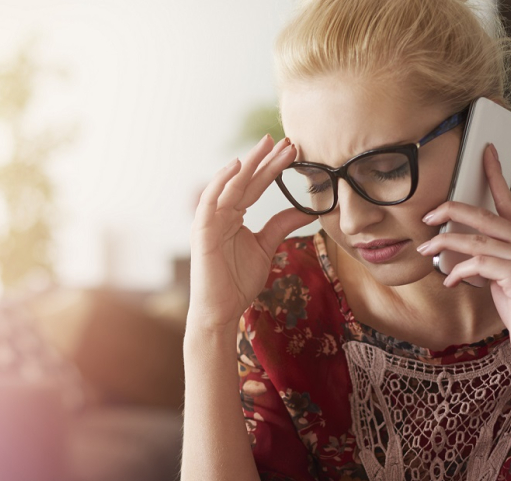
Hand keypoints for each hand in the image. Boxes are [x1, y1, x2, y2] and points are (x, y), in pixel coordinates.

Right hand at [188, 135, 313, 332]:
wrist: (221, 309)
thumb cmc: (238, 281)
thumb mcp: (266, 246)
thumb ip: (281, 224)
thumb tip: (308, 209)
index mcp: (234, 215)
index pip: (257, 186)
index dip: (273, 168)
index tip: (294, 151)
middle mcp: (221, 212)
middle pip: (246, 180)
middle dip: (265, 160)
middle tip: (287, 140)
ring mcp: (210, 219)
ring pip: (230, 184)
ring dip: (249, 163)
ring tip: (268, 145)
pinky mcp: (201, 229)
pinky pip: (210, 199)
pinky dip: (222, 181)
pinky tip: (237, 165)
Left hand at [417, 144, 510, 374]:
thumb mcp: (503, 276)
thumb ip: (488, 256)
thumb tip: (454, 248)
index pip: (509, 199)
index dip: (495, 174)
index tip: (485, 151)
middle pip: (484, 215)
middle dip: (450, 211)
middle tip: (426, 217)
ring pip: (475, 240)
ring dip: (444, 244)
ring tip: (426, 251)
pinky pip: (478, 264)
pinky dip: (458, 271)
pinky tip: (450, 282)